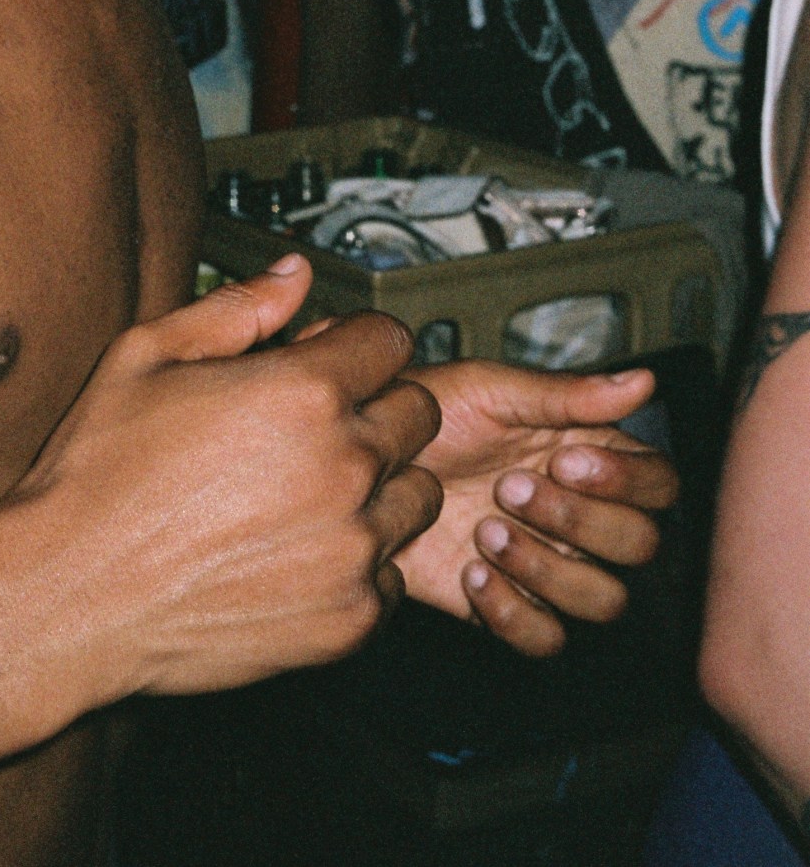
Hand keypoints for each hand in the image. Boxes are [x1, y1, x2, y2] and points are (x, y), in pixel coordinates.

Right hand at [16, 256, 441, 704]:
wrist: (70, 595)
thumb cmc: (97, 477)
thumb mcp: (147, 355)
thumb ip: (236, 307)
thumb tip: (294, 274)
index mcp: (303, 393)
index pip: (391, 340)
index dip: (356, 342)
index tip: (331, 360)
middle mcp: (343, 467)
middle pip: (419, 412)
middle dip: (377, 406)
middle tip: (316, 426)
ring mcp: (353, 547)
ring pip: (418, 493)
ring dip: (380, 484)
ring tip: (310, 492)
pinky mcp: (350, 616)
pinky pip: (393, 572)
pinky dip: (360, 560)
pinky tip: (298, 550)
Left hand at [395, 359, 678, 655]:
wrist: (359, 462)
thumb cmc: (426, 412)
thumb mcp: (491, 391)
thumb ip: (567, 395)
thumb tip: (643, 381)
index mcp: (588, 456)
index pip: (658, 484)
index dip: (627, 481)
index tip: (566, 461)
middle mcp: (578, 514)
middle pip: (639, 545)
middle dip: (577, 520)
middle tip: (509, 488)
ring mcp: (546, 562)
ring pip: (603, 598)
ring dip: (546, 568)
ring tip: (485, 530)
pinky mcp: (506, 604)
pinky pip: (546, 637)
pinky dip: (513, 612)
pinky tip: (470, 572)